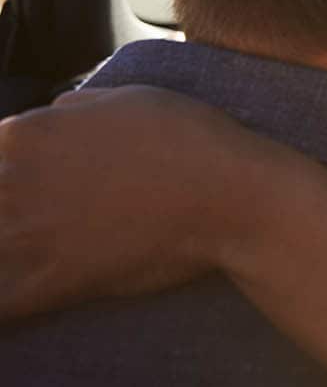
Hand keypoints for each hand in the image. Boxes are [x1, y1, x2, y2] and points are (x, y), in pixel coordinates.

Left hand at [0, 85, 290, 318]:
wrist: (226, 195)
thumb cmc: (187, 137)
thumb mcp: (128, 98)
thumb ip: (76, 108)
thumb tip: (54, 114)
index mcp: (24, 134)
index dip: (13, 172)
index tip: (38, 184)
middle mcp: (12, 181)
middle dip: (11, 212)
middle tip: (59, 216)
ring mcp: (29, 234)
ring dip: (11, 251)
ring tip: (42, 253)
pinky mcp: (53, 280)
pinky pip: (4, 305)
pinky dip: (9, 305)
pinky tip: (21, 304)